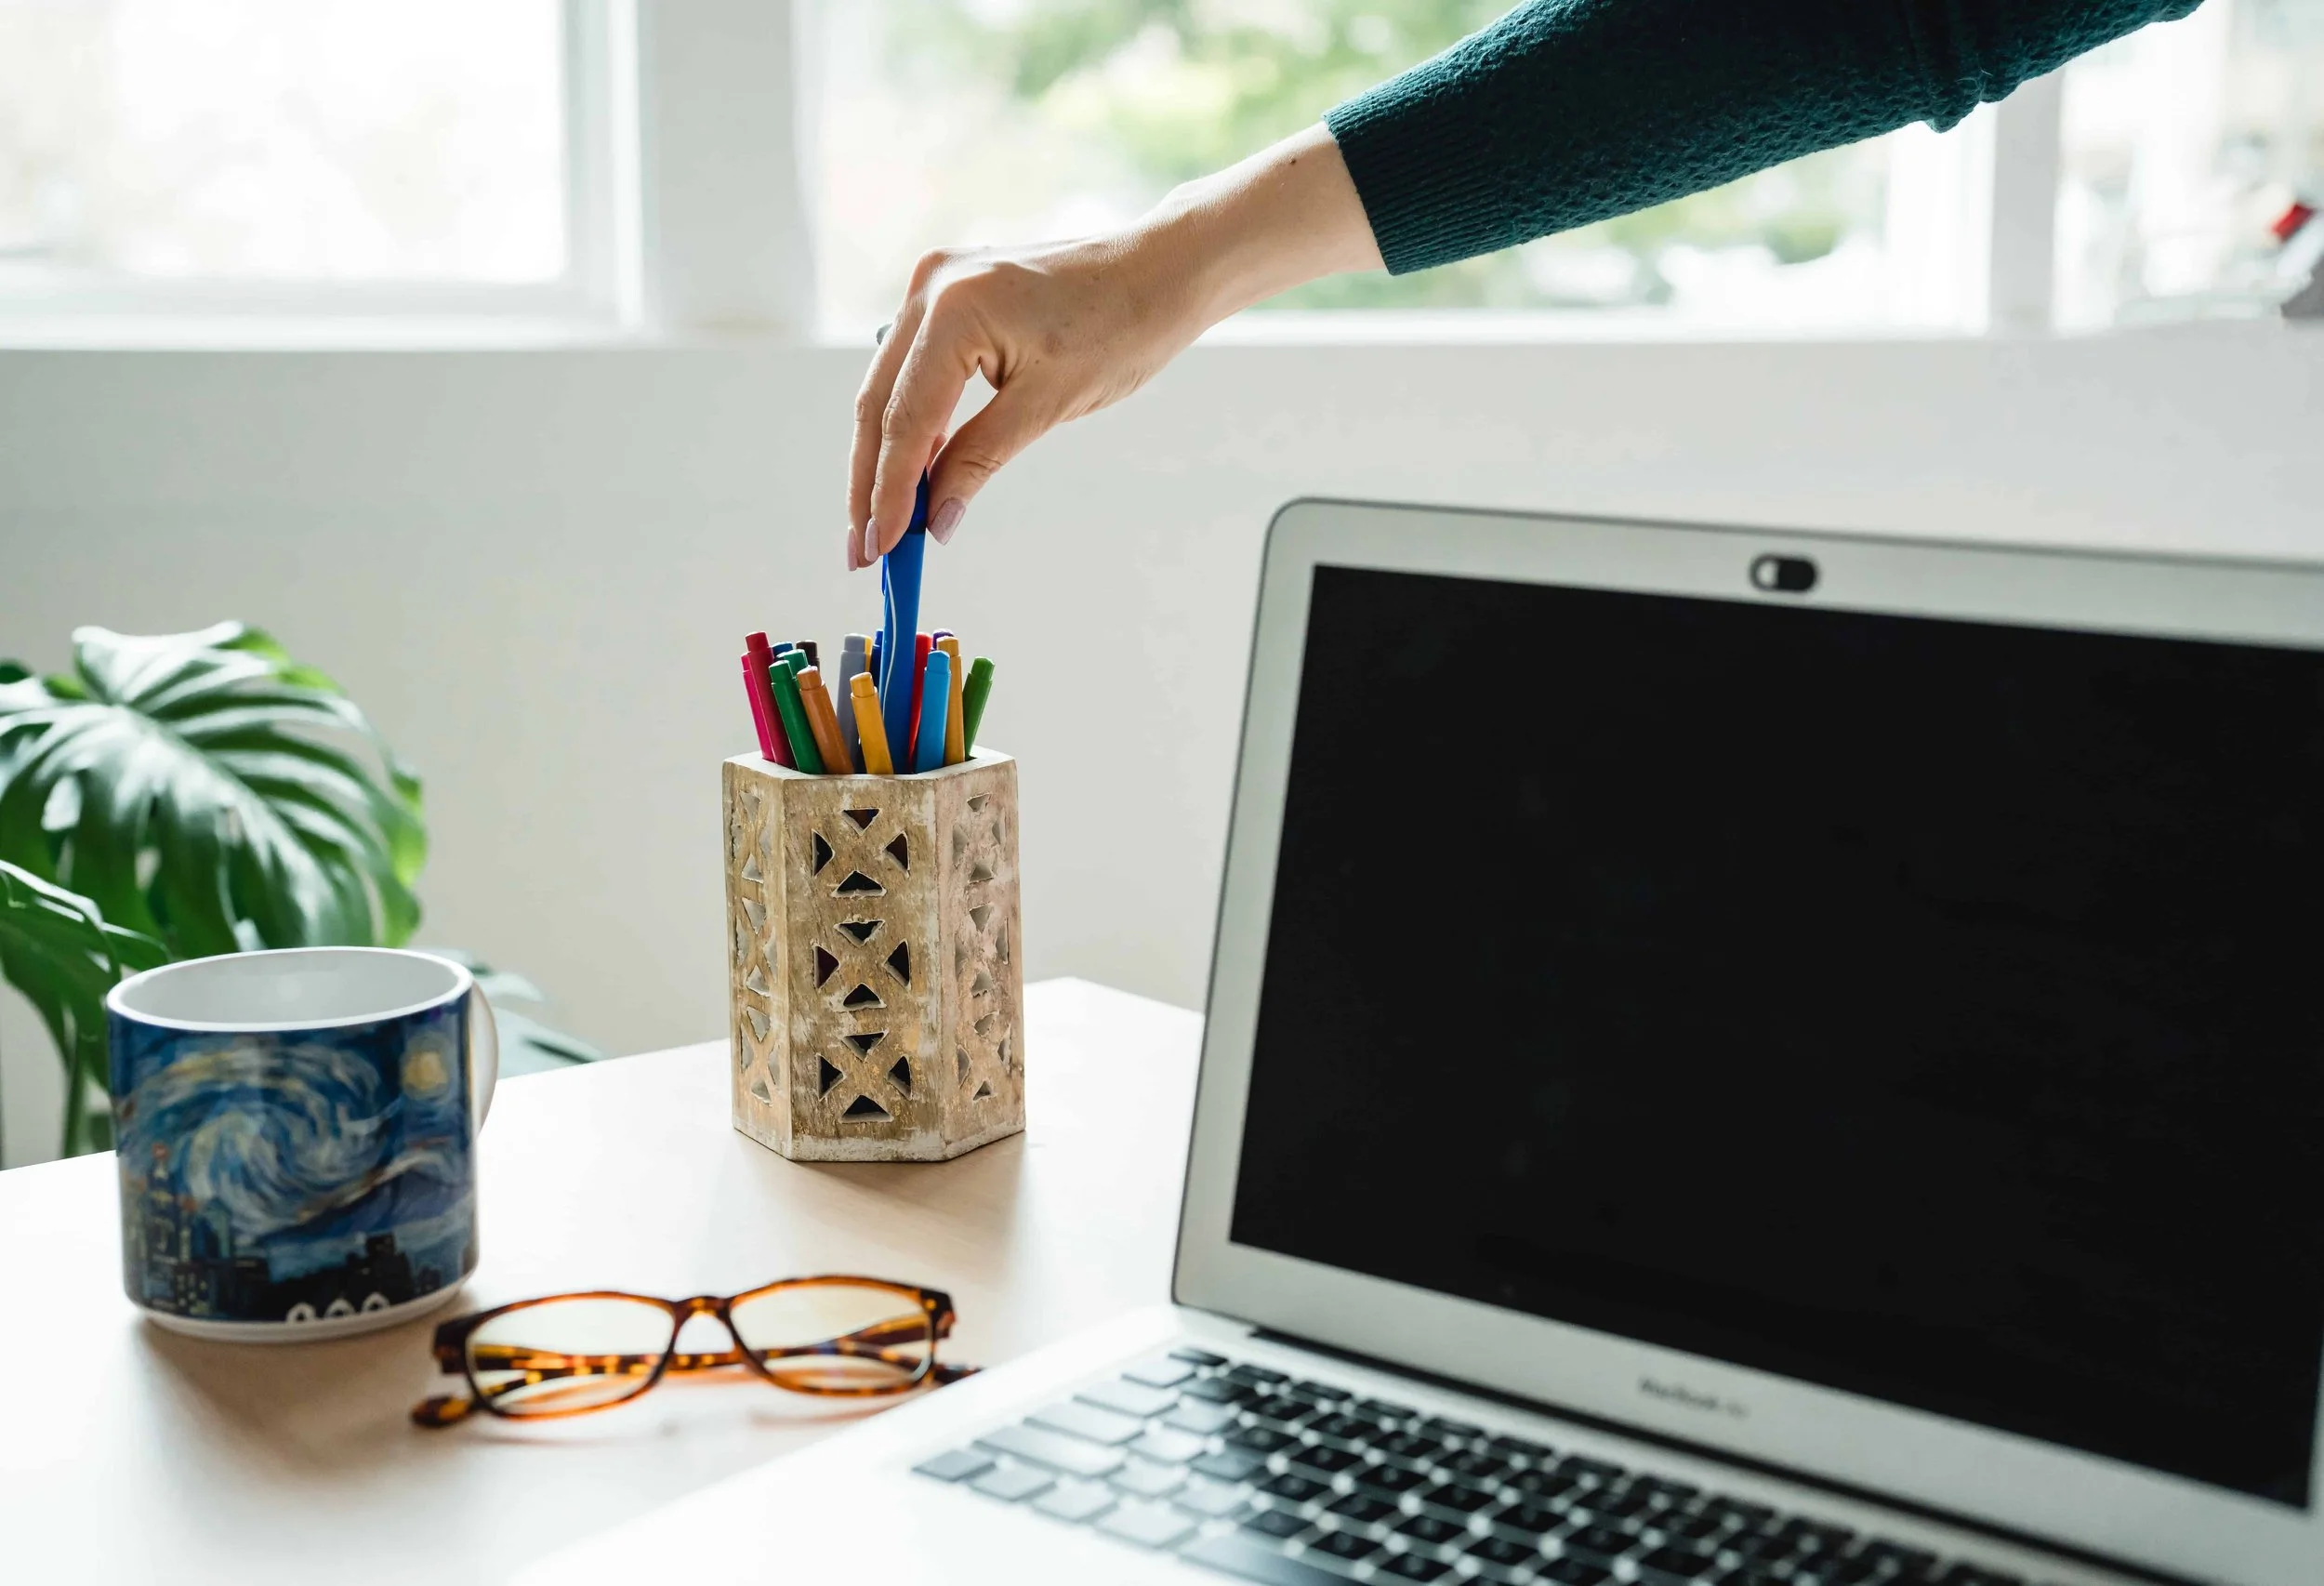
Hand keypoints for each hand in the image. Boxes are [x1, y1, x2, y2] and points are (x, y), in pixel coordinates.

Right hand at [846, 122, 1382, 568]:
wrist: (1159, 270)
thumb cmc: (1121, 325)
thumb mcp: (1048, 404)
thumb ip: (980, 460)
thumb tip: (937, 519)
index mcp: (953, 308)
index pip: (905, 419)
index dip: (888, 492)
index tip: (881, 547)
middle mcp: (931, 287)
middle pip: (879, 404)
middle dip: (870, 482)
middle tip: (866, 550)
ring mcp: (935, 286)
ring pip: (889, 389)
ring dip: (884, 457)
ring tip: (881, 523)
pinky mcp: (949, 296)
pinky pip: (914, 370)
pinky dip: (912, 423)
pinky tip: (911, 473)